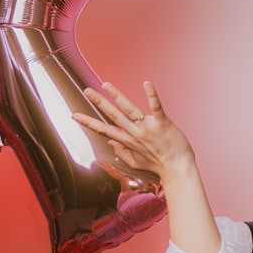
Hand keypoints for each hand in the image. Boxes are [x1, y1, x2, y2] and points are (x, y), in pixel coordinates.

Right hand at [72, 81, 195, 182]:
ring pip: (129, 109)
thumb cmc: (158, 165)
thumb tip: (111, 142)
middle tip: (86, 91)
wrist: (178, 168)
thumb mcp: (136, 162)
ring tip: (106, 85)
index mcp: (127, 141)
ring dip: (117, 96)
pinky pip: (156, 107)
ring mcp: (148, 128)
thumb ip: (122, 152)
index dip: (88, 122)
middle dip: (99, 103)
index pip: (104, 129)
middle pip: (113, 115)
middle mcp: (135, 133)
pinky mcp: (162, 124)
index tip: (74, 115)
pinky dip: (151, 95)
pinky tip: (146, 83)